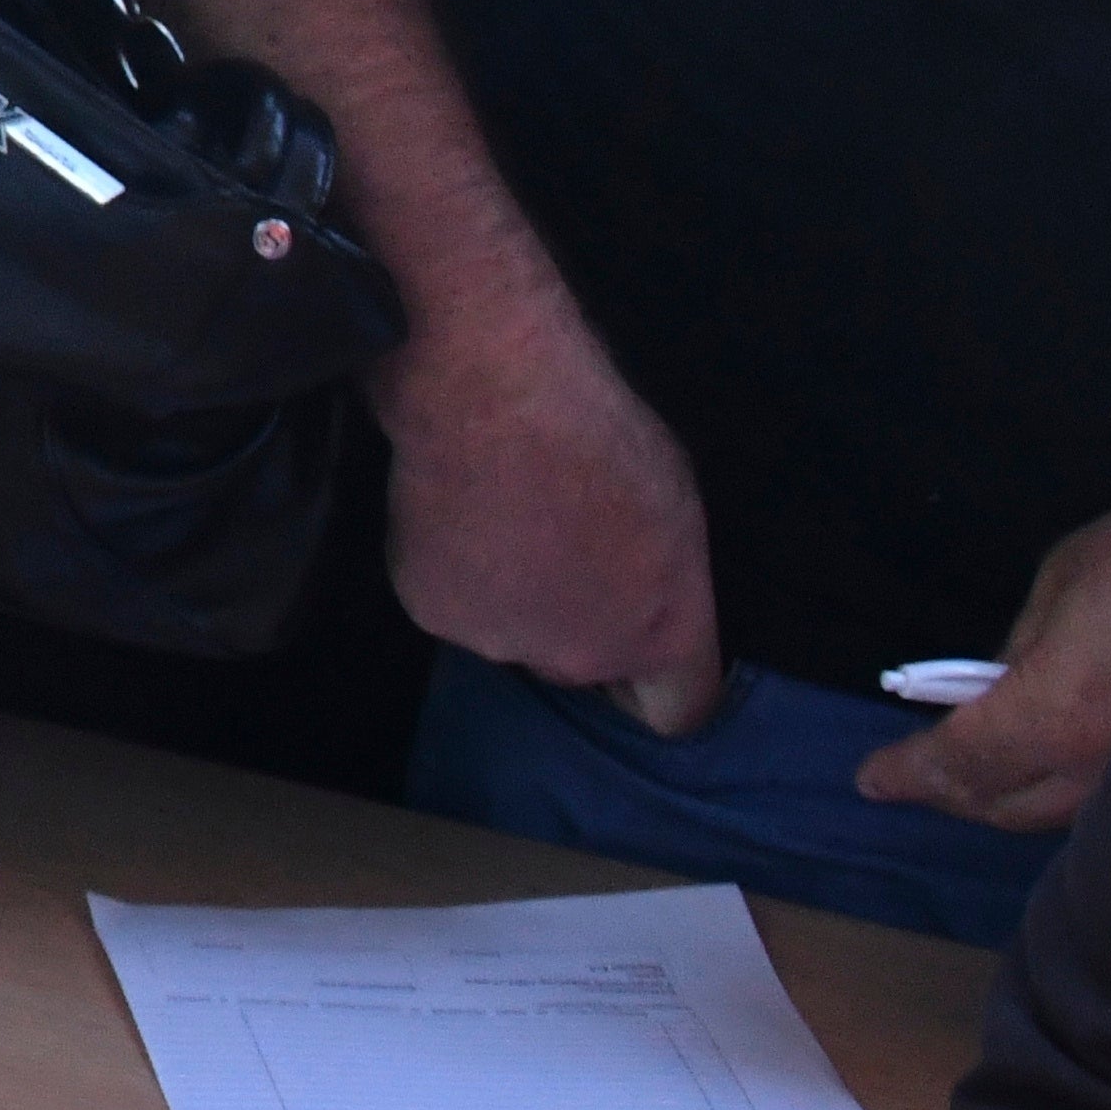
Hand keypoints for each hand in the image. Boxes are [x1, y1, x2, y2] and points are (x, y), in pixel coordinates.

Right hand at [373, 279, 726, 727]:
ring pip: (513, 631)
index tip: (641, 650)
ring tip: (503, 520)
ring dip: (513, 596)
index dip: (659, 683)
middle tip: (561, 546)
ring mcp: (501, 641)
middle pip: (582, 664)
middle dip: (577, 621)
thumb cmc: (601, 433)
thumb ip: (659, 582)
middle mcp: (581, 660)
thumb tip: (636, 598)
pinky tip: (459, 514)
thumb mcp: (676, 508)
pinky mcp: (433, 613)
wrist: (490, 398)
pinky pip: (454, 600)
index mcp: (657, 637)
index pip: (677, 711)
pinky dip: (455, 570)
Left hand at [854, 464, 1110, 831]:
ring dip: (1008, 799)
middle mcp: (1100, 769)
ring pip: (1058, 817)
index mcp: (1055, 714)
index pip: (961, 764)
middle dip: (952, 792)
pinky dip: (1064, 796)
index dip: (911, 774)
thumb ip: (1023, 645)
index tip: (873, 780)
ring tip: (972, 777)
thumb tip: (1001, 682)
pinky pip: (1108, 806)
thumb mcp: (1066, 579)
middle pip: (1003, 806)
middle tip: (915, 776)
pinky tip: (1048, 774)